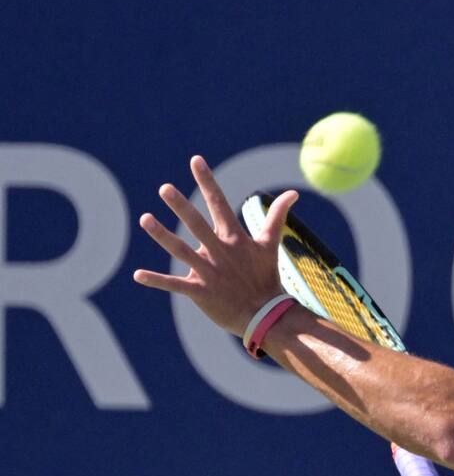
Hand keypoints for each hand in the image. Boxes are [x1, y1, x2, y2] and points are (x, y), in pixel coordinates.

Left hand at [133, 155, 299, 335]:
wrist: (266, 314)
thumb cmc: (266, 277)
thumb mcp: (271, 244)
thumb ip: (277, 216)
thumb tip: (294, 192)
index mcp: (234, 238)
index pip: (219, 203)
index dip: (207, 181)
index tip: (195, 161)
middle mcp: (219, 252)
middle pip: (197, 224)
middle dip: (181, 206)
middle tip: (164, 188)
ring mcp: (209, 272)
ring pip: (181, 250)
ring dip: (162, 235)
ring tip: (145, 219)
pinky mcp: (200, 291)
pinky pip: (175, 284)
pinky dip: (157, 280)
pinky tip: (137, 275)